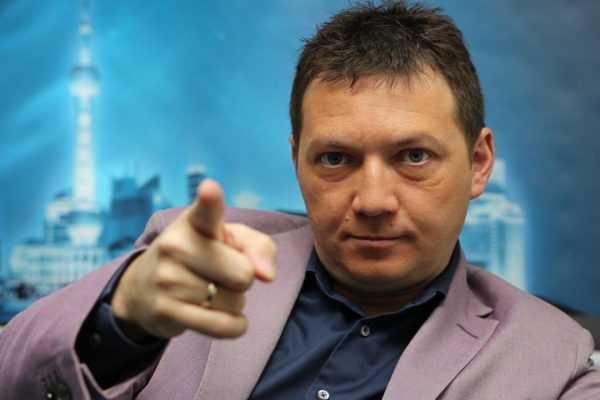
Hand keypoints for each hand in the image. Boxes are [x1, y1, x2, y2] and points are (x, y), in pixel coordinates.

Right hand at [110, 179, 275, 339]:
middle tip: (220, 274)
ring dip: (234, 302)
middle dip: (242, 279)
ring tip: (211, 292)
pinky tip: (228, 318)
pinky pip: (222, 326)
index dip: (210, 199)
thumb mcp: (232, 241)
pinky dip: (236, 326)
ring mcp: (167, 279)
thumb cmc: (202, 257)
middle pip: (243, 274)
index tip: (210, 189)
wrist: (145, 288)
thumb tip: (266, 275)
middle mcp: (176, 245)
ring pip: (235, 302)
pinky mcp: (166, 311)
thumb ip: (259, 247)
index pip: (206, 209)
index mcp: (194, 221)